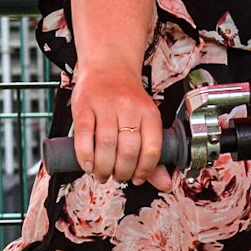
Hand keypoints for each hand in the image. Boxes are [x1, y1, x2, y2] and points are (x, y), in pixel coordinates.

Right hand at [68, 66, 172, 188]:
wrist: (108, 66)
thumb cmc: (127, 100)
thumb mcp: (145, 121)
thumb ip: (151, 154)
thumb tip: (166, 185)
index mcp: (149, 112)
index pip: (152, 148)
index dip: (145, 170)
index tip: (138, 179)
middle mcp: (129, 107)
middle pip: (129, 150)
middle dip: (123, 172)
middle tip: (118, 178)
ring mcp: (105, 105)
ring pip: (107, 145)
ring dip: (104, 168)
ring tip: (102, 175)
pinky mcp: (84, 106)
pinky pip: (85, 136)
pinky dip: (86, 156)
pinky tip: (88, 166)